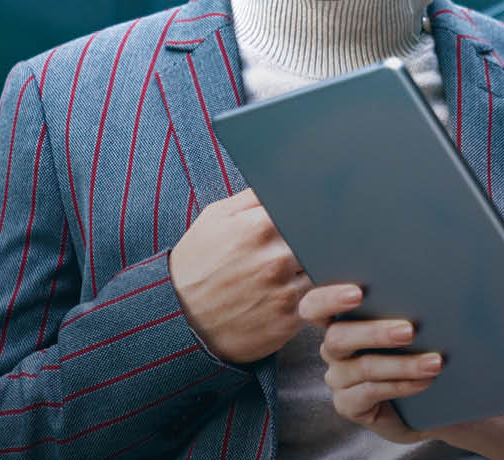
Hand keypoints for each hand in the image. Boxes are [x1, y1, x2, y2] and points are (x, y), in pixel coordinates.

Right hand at [169, 189, 311, 363]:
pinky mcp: (288, 321)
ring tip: (306, 269)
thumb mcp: (216, 218)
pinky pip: (319, 304)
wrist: (179, 317)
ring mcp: (283, 292)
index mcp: (258, 227)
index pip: (311, 210)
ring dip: (320, 270)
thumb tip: (287, 182)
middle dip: (323, 242)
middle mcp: (275, 259)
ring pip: (323, 273)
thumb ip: (254, 197)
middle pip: (324, 242)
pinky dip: (317, 298)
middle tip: (322, 242)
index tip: (318, 216)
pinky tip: (301, 294)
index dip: (317, 214)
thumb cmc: (199, 262)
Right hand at [297, 284, 442, 444]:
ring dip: (403, 364)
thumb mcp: (406, 328)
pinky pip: (371, 392)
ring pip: (363, 367)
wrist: (421, 401)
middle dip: (375, 332)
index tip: (358, 293)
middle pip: (338, 337)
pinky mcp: (347, 404)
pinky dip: (402, 385)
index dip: (329, 299)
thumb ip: (400, 310)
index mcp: (339, 319)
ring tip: (433, 362)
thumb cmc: (413, 352)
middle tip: (410, 331)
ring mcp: (338, 378)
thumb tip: (424, 295)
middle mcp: (333, 348)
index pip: (315, 306)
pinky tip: (424, 381)